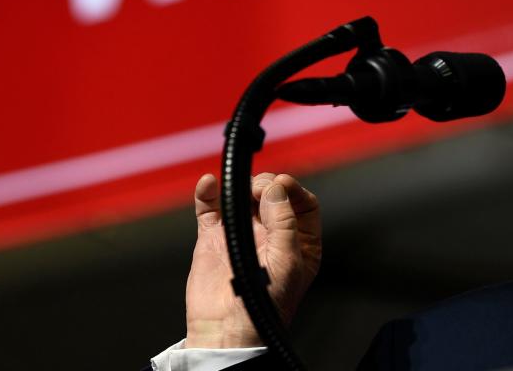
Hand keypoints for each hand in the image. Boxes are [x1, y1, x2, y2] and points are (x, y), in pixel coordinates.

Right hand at [185, 172, 321, 347]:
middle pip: (273, 195)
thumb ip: (284, 223)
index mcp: (298, 242)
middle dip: (267, 186)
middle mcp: (272, 235)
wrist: (227, 331)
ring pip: (244, 197)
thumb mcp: (286, 262)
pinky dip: (209, 194)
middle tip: (259, 190)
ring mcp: (243, 235)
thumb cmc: (265, 306)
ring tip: (241, 189)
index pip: (303, 204)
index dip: (293, 190)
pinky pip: (211, 209)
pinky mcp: (215, 239)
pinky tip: (210, 183)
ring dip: (243, 186)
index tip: (282, 183)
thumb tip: (276, 190)